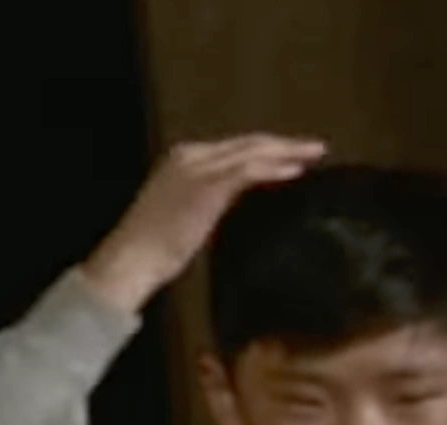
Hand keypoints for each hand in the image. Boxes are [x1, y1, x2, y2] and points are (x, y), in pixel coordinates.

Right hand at [81, 132, 327, 311]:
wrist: (132, 259)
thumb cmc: (152, 251)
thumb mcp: (183, 218)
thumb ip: (207, 206)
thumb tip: (231, 209)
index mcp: (184, 160)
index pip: (234, 150)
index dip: (266, 151)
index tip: (292, 156)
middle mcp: (191, 155)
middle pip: (247, 143)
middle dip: (283, 145)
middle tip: (314, 148)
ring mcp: (200, 167)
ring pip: (253, 151)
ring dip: (287, 151)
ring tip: (314, 153)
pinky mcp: (209, 185)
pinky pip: (250, 170)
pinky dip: (274, 168)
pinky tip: (296, 171)